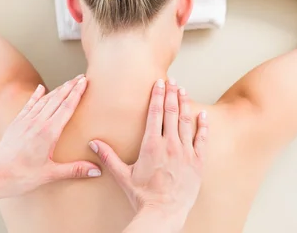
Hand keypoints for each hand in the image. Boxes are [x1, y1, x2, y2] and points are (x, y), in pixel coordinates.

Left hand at [0, 75, 100, 196]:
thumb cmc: (23, 177)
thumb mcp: (51, 174)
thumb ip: (75, 170)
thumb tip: (96, 171)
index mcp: (49, 132)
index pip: (67, 107)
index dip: (77, 93)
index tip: (84, 81)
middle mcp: (38, 122)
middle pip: (58, 99)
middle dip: (70, 86)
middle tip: (81, 76)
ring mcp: (26, 120)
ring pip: (45, 100)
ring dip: (57, 89)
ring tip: (68, 82)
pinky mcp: (17, 123)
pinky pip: (29, 105)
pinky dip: (36, 95)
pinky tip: (41, 88)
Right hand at [90, 80, 207, 227]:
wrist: (164, 214)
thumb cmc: (142, 197)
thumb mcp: (123, 176)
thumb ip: (109, 157)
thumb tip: (93, 143)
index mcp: (152, 145)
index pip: (155, 113)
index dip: (157, 95)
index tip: (159, 82)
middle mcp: (170, 145)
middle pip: (171, 112)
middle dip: (171, 94)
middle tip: (172, 81)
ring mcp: (185, 153)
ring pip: (186, 122)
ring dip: (185, 104)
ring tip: (183, 91)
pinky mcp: (197, 163)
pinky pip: (201, 140)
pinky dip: (203, 126)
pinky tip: (203, 114)